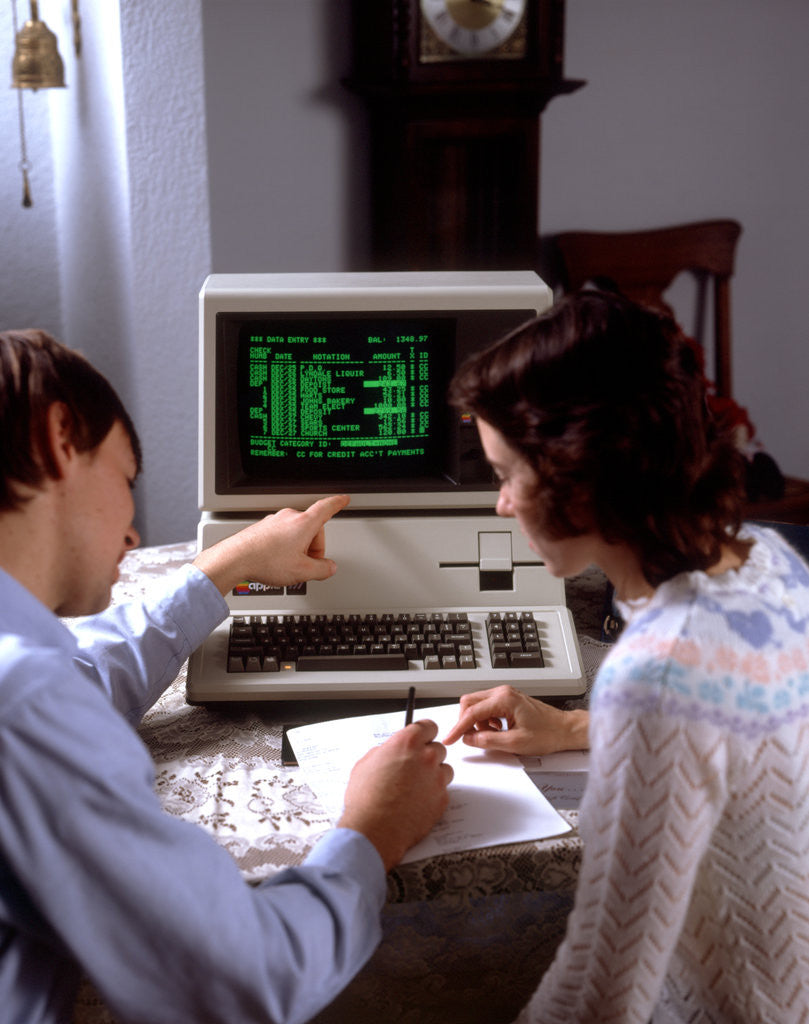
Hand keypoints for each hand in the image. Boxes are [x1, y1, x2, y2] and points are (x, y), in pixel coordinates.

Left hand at [193, 495, 349, 595]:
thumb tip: (329, 567)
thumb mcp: (303, 571)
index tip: (343, 499)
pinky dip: (283, 547)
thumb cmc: (265, 560)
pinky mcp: (262, 528)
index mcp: (303, 524)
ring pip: (295, 533)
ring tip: (287, 566)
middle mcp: (289, 517)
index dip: (337, 503)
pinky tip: (275, 562)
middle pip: (311, 528)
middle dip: (313, 547)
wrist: (235, 559)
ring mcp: (274, 521)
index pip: (326, 508)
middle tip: (306, 565)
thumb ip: (322, 569)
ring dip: (297, 548)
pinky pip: (281, 536)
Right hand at [338, 720, 452, 870]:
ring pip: (444, 769)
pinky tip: (417, 801)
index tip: (422, 737)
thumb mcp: (366, 764)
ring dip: (434, 774)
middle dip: (427, 755)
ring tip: (415, 786)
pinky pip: (443, 791)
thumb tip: (390, 752)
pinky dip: (433, 794)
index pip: (428, 726)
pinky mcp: (442, 800)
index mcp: (407, 743)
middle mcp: (426, 757)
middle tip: (414, 767)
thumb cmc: (366, 799)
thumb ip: (384, 752)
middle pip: (438, 748)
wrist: (373, 830)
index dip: (424, 733)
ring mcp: (437, 779)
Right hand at [442, 685, 588, 755]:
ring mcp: (505, 694)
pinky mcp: (508, 700)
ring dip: (477, 722)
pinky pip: (487, 707)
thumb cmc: (548, 733)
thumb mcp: (515, 743)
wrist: (565, 730)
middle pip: (470, 702)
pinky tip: (496, 730)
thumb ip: (489, 741)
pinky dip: (485, 720)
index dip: (458, 727)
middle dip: (465, 722)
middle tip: (469, 739)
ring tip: (491, 736)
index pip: (472, 712)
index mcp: (504, 699)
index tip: (450, 739)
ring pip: (477, 704)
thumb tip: (469, 739)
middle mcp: (503, 692)